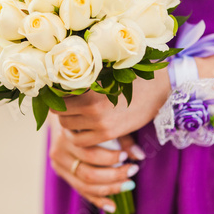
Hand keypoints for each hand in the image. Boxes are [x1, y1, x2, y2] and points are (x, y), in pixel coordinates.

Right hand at [48, 114, 143, 212]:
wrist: (69, 117)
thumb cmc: (92, 118)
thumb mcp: (106, 123)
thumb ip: (122, 139)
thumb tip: (139, 156)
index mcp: (68, 134)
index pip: (89, 153)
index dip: (109, 158)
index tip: (125, 157)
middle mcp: (59, 150)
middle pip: (87, 172)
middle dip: (113, 176)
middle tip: (133, 171)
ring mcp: (58, 164)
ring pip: (84, 185)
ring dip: (109, 189)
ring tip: (128, 185)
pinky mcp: (61, 173)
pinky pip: (80, 191)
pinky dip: (98, 199)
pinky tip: (112, 205)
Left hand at [53, 69, 169, 146]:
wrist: (159, 89)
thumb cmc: (132, 75)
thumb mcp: (106, 72)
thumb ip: (84, 77)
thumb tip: (59, 78)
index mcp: (89, 87)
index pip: (57, 95)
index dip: (54, 94)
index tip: (57, 93)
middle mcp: (91, 106)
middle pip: (59, 112)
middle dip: (60, 109)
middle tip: (67, 104)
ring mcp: (99, 122)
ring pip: (67, 126)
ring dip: (68, 122)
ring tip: (75, 115)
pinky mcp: (108, 134)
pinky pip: (80, 141)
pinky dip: (78, 136)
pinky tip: (83, 127)